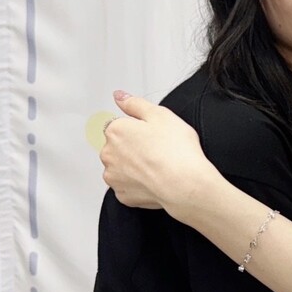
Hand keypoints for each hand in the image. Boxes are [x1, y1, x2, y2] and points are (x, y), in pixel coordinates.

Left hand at [100, 91, 222, 223]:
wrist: (183, 184)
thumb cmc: (175, 150)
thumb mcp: (160, 114)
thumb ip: (134, 103)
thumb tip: (119, 96)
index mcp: (115, 130)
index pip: (121, 125)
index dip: (140, 129)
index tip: (154, 135)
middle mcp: (108, 154)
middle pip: (119, 147)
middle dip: (134, 147)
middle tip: (158, 149)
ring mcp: (114, 176)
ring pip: (122, 167)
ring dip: (134, 166)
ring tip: (158, 165)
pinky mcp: (122, 195)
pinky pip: (128, 186)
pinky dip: (139, 183)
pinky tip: (155, 179)